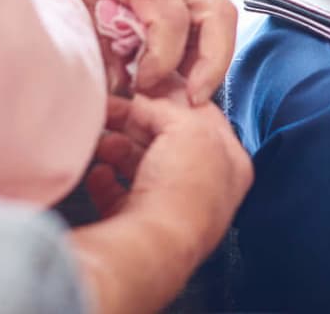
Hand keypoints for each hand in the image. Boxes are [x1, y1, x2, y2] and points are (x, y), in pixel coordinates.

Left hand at [41, 0, 236, 104]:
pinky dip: (203, 48)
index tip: (141, 85)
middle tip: (194, 100)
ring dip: (213, 58)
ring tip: (188, 94)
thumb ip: (96, 34)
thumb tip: (117, 85)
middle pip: (218, 12)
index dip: (162, 59)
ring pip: (220, 15)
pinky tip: (179, 73)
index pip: (171, 17)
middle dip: (214, 62)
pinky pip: (208, 17)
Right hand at [83, 94, 251, 255]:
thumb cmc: (182, 190)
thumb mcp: (186, 127)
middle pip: (167, 141)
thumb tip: (144, 101)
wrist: (151, 244)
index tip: (148, 86)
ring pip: (141, 166)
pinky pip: (118, 195)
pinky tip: (98, 172)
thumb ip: (168, 106)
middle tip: (114, 107)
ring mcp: (171, 208)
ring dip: (117, 148)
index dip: (173, 98)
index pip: (203, 118)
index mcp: (231, 164)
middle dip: (138, 123)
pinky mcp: (138, 225)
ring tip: (102, 140)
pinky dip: (105, 180)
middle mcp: (205, 189)